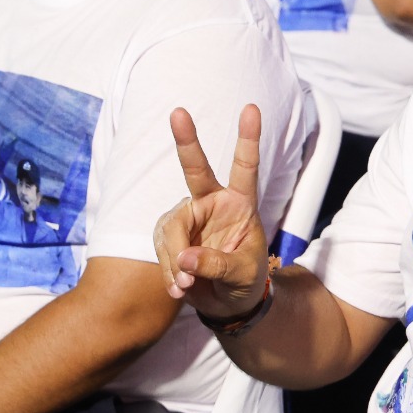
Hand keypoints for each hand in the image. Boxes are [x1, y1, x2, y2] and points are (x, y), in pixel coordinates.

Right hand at [153, 104, 270, 320]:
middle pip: (195, 170)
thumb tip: (186, 257)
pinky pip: (161, 248)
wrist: (228, 304)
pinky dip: (168, 271)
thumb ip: (218, 264)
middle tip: (179, 113)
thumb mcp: (242, 275)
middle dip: (187, 142)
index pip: (245, 168)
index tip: (251, 108)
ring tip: (186, 284)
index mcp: (240, 204)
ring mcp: (189, 218)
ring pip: (172, 227)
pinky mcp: (171, 236)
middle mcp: (212, 203)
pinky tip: (178, 287)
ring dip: (175, 259)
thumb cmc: (245, 282)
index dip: (248, 139)